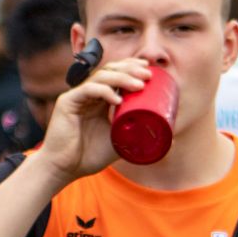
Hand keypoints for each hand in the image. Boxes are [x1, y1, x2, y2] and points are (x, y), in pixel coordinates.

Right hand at [29, 57, 148, 184]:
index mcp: (99, 99)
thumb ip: (140, 137)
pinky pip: (87, 90)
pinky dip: (104, 92)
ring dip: (121, 78)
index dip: (131, 68)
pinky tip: (117, 99)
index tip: (150, 70)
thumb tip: (172, 139)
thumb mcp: (121, 143)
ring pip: (100, 77)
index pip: (115, 75)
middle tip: (148, 75)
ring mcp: (77, 96)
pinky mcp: (67, 102)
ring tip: (139, 85)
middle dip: (130, 69)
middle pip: (109, 71)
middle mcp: (88, 94)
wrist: (64, 169)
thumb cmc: (89, 156)